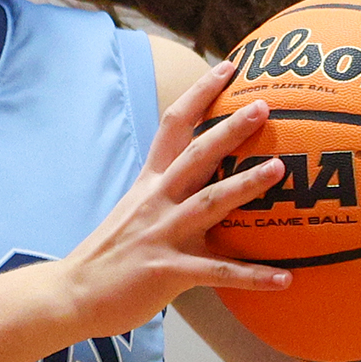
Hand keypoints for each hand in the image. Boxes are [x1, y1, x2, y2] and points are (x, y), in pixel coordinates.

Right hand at [50, 60, 291, 338]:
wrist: (74, 293)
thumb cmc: (110, 254)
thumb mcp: (135, 211)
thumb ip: (167, 193)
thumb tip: (204, 177)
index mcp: (150, 184)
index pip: (173, 126)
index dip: (200, 94)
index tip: (227, 68)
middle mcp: (157, 202)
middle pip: (196, 157)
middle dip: (230, 131)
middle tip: (263, 107)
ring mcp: (163, 236)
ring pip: (209, 204)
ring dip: (244, 186)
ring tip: (278, 170)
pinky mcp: (168, 272)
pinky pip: (218, 273)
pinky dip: (253, 277)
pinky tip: (286, 279)